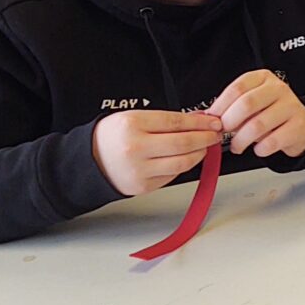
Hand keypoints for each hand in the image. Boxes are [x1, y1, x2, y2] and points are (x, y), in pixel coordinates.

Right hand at [91, 109, 223, 197]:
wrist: (88, 161)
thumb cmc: (112, 137)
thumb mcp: (134, 118)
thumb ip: (166, 120)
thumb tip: (199, 119)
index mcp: (132, 125)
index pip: (176, 122)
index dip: (200, 122)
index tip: (214, 121)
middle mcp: (135, 148)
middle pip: (183, 144)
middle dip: (205, 138)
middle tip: (215, 134)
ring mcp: (139, 170)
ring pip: (182, 163)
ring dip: (200, 154)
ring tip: (205, 146)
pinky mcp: (143, 186)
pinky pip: (172, 175)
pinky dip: (184, 166)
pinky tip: (187, 158)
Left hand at [209, 70, 304, 158]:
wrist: (301, 125)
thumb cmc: (271, 113)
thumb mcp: (252, 103)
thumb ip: (233, 106)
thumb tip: (210, 118)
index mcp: (263, 78)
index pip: (237, 88)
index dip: (220, 105)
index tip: (212, 119)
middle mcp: (278, 89)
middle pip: (247, 104)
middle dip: (229, 122)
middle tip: (222, 133)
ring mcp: (291, 106)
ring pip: (257, 125)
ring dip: (241, 140)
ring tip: (237, 146)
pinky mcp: (298, 125)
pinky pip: (272, 141)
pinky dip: (260, 149)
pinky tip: (258, 149)